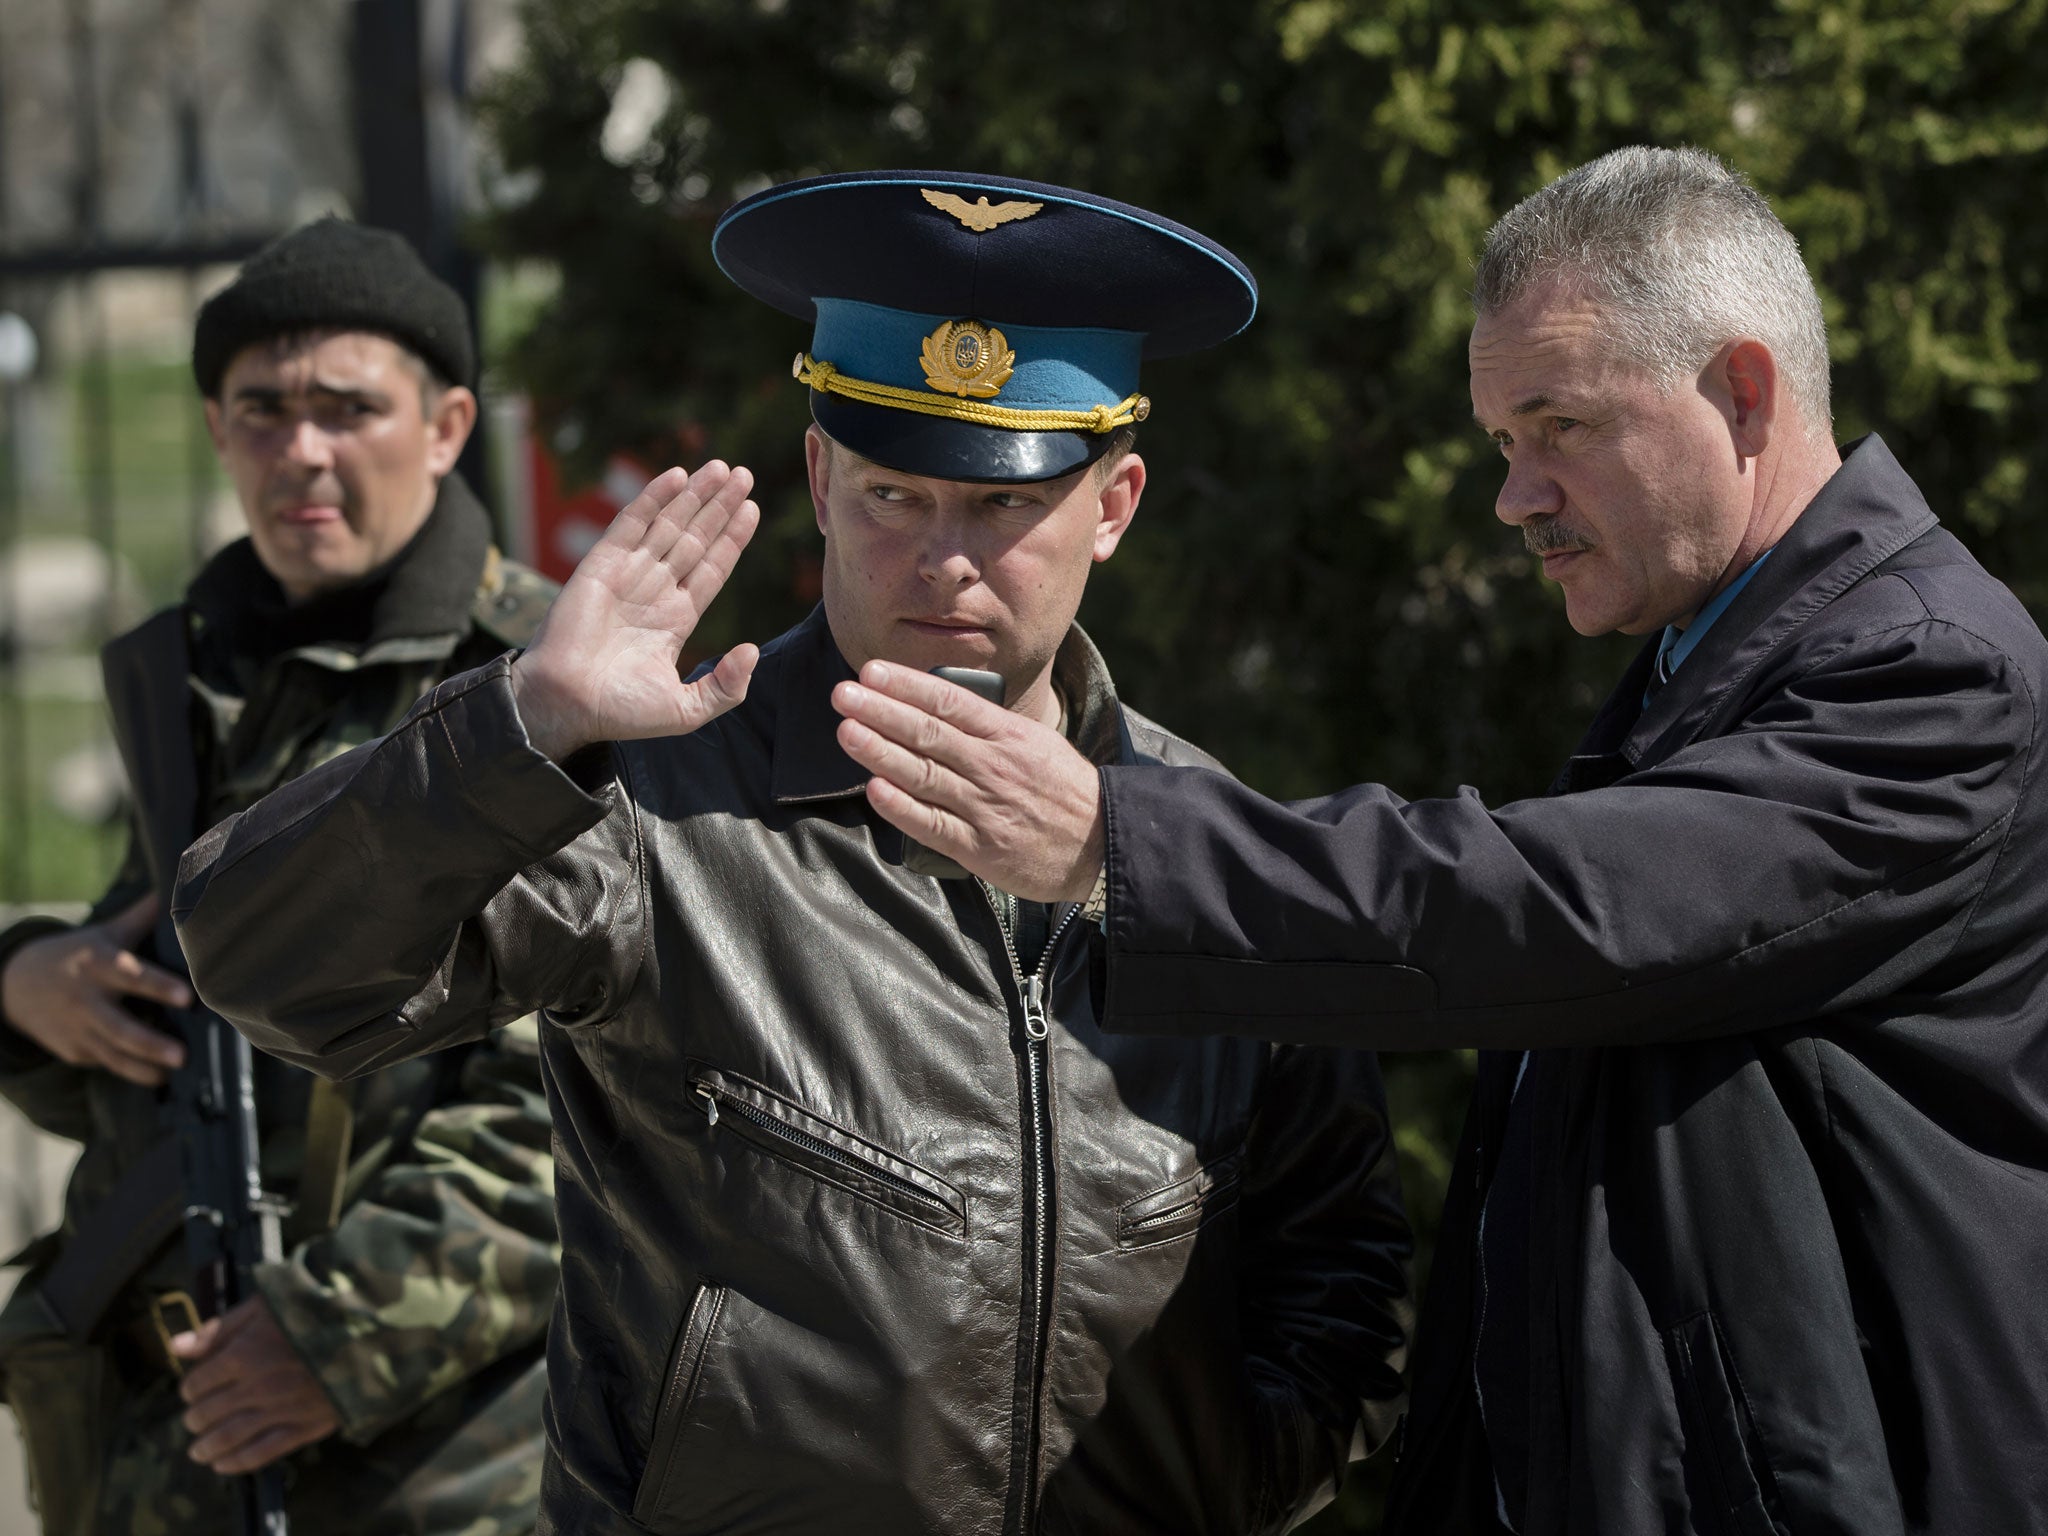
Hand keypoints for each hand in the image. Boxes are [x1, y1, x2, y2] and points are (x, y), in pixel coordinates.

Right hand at [0, 893, 189, 1084]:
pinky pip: (105, 1063)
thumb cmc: (76, 954)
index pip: (132, 976)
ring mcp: (78, 1029)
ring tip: (172, 1073)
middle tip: (183, 1055)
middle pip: (120, 1026)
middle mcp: (86, 1000)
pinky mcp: (75, 1051)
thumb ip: (141, 916)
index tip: (188, 997)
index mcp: (97, 965)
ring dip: (143, 1067)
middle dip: (151, 1043)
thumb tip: (178, 888)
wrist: (15, 984)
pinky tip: (158, 1076)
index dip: (159, 986)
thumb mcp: (104, 933)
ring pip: (113, 1054)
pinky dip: (130, 1072)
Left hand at [173, 1297, 340, 1472]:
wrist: (374, 1324)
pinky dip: (238, 1462)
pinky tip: (224, 1464)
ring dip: (207, 1447)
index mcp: (243, 1354)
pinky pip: (263, 1452)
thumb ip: (219, 1328)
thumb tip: (175, 1347)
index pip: (197, 1383)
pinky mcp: (306, 1425)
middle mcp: (257, 1387)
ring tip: (198, 1451)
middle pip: (208, 1413)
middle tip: (196, 1419)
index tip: (196, 1387)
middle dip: (196, 1418)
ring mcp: (281, 1410)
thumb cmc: (315, 1306)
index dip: (191, 1387)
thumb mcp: (265, 1305)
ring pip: (229, 1438)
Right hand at [510, 460, 762, 759]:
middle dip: (719, 507)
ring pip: (669, 525)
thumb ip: (725, 686)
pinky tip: (678, 475)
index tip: (752, 509)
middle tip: (744, 475)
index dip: (732, 538)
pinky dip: (654, 498)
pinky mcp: (600, 564)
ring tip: (721, 468)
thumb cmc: (620, 712)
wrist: (567, 705)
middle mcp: (655, 591)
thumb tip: (753, 650)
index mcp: (676, 619)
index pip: (712, 569)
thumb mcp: (686, 710)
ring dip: (695, 496)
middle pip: (695, 538)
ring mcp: (628, 574)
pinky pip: (632, 523)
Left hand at [832, 661, 1104, 902]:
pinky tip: (875, 790)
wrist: (1104, 843)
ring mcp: (985, 807)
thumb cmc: (1063, 789)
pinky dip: (902, 808)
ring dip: (881, 752)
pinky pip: (934, 825)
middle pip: (928, 732)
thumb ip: (988, 727)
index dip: (906, 685)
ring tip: (847, 732)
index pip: (948, 701)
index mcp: (1007, 734)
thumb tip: (936, 705)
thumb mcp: (1034, 742)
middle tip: (843, 694)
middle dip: (881, 711)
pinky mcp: (980, 848)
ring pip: (924, 775)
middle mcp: (993, 766)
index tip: (871, 671)